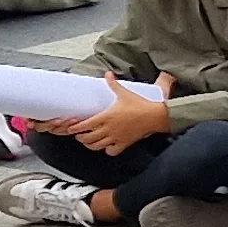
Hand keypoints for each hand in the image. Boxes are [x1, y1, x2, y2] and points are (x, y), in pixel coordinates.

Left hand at [49, 74, 175, 151]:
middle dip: (80, 137)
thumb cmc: (140, 105)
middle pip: (87, 138)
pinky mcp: (124, 143)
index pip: (84, 126)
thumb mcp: (124, 93)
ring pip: (96, 146)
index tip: (72, 128)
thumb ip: (113, 84)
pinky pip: (111, 152)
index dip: (75, 128)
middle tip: (79, 134)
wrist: (155, 116)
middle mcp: (109, 129)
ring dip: (90, 145)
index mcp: (106, 116)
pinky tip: (107, 146)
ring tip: (89, 141)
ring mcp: (116, 138)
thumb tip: (108, 74)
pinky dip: (107, 150)